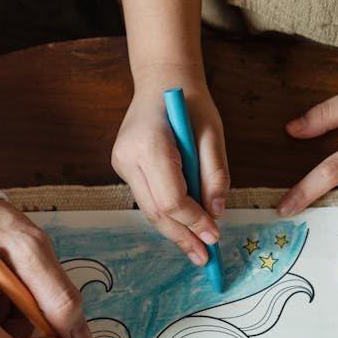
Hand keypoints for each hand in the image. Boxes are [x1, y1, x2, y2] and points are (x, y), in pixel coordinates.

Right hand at [112, 66, 229, 264]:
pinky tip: (184, 228)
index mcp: (150, 145)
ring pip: (148, 210)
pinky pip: (147, 199)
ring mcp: (121, 163)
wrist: (161, 80)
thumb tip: (217, 214)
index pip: (171, 198)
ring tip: (196, 250)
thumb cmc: (191, 103)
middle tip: (205, 257)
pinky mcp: (122, 167)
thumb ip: (215, 175)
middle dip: (182, 236)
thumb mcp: (213, 134)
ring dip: (174, 231)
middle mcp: (128, 157)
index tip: (215, 236)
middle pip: (156, 211)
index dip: (194, 221)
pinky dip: (166, 215)